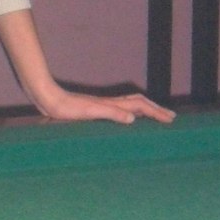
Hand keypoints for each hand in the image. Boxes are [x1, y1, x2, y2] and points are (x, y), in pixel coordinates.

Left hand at [36, 87, 174, 125]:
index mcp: (111, 104)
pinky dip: (130, 113)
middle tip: (170, 117)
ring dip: (145, 110)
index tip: (171, 119)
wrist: (48, 99)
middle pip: (139, 103)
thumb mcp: (90, 112)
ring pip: (130, 105)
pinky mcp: (93, 110)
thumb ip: (111, 113)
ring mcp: (101, 105)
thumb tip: (134, 118)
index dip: (156, 112)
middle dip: (155, 109)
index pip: (140, 106)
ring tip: (155, 117)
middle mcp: (109, 103)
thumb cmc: (67, 108)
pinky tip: (126, 120)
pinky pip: (120, 110)